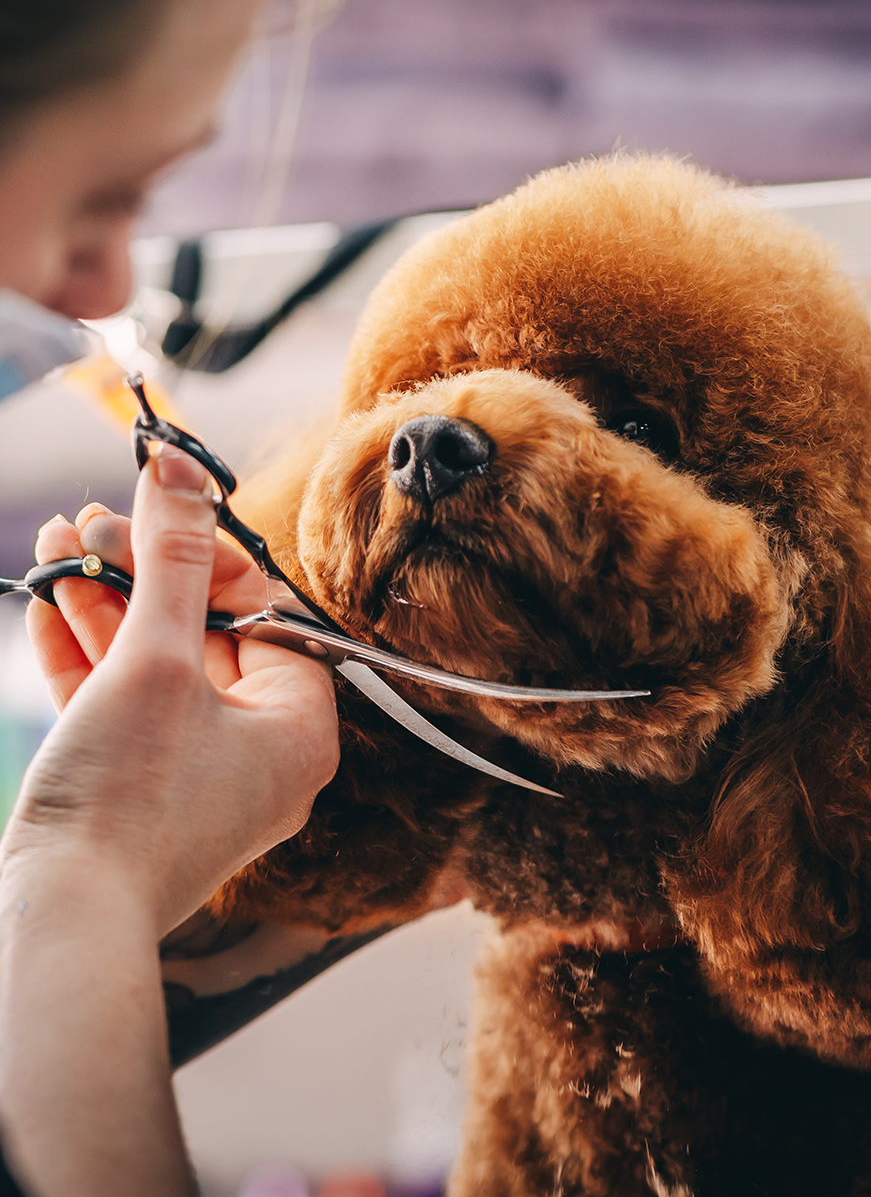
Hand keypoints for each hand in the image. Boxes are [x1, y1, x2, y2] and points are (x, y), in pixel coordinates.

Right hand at [2, 446, 339, 936]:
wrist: (61, 925)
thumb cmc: (127, 801)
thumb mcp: (154, 660)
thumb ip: (170, 559)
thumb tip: (180, 470)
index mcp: (298, 727)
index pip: (264, 613)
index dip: (207, 555)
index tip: (156, 508)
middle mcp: (261, 754)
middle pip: (203, 635)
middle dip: (140, 573)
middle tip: (94, 523)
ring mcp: (200, 777)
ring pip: (155, 668)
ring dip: (105, 604)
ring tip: (58, 546)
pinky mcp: (143, 793)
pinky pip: (124, 708)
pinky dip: (88, 657)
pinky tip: (48, 602)